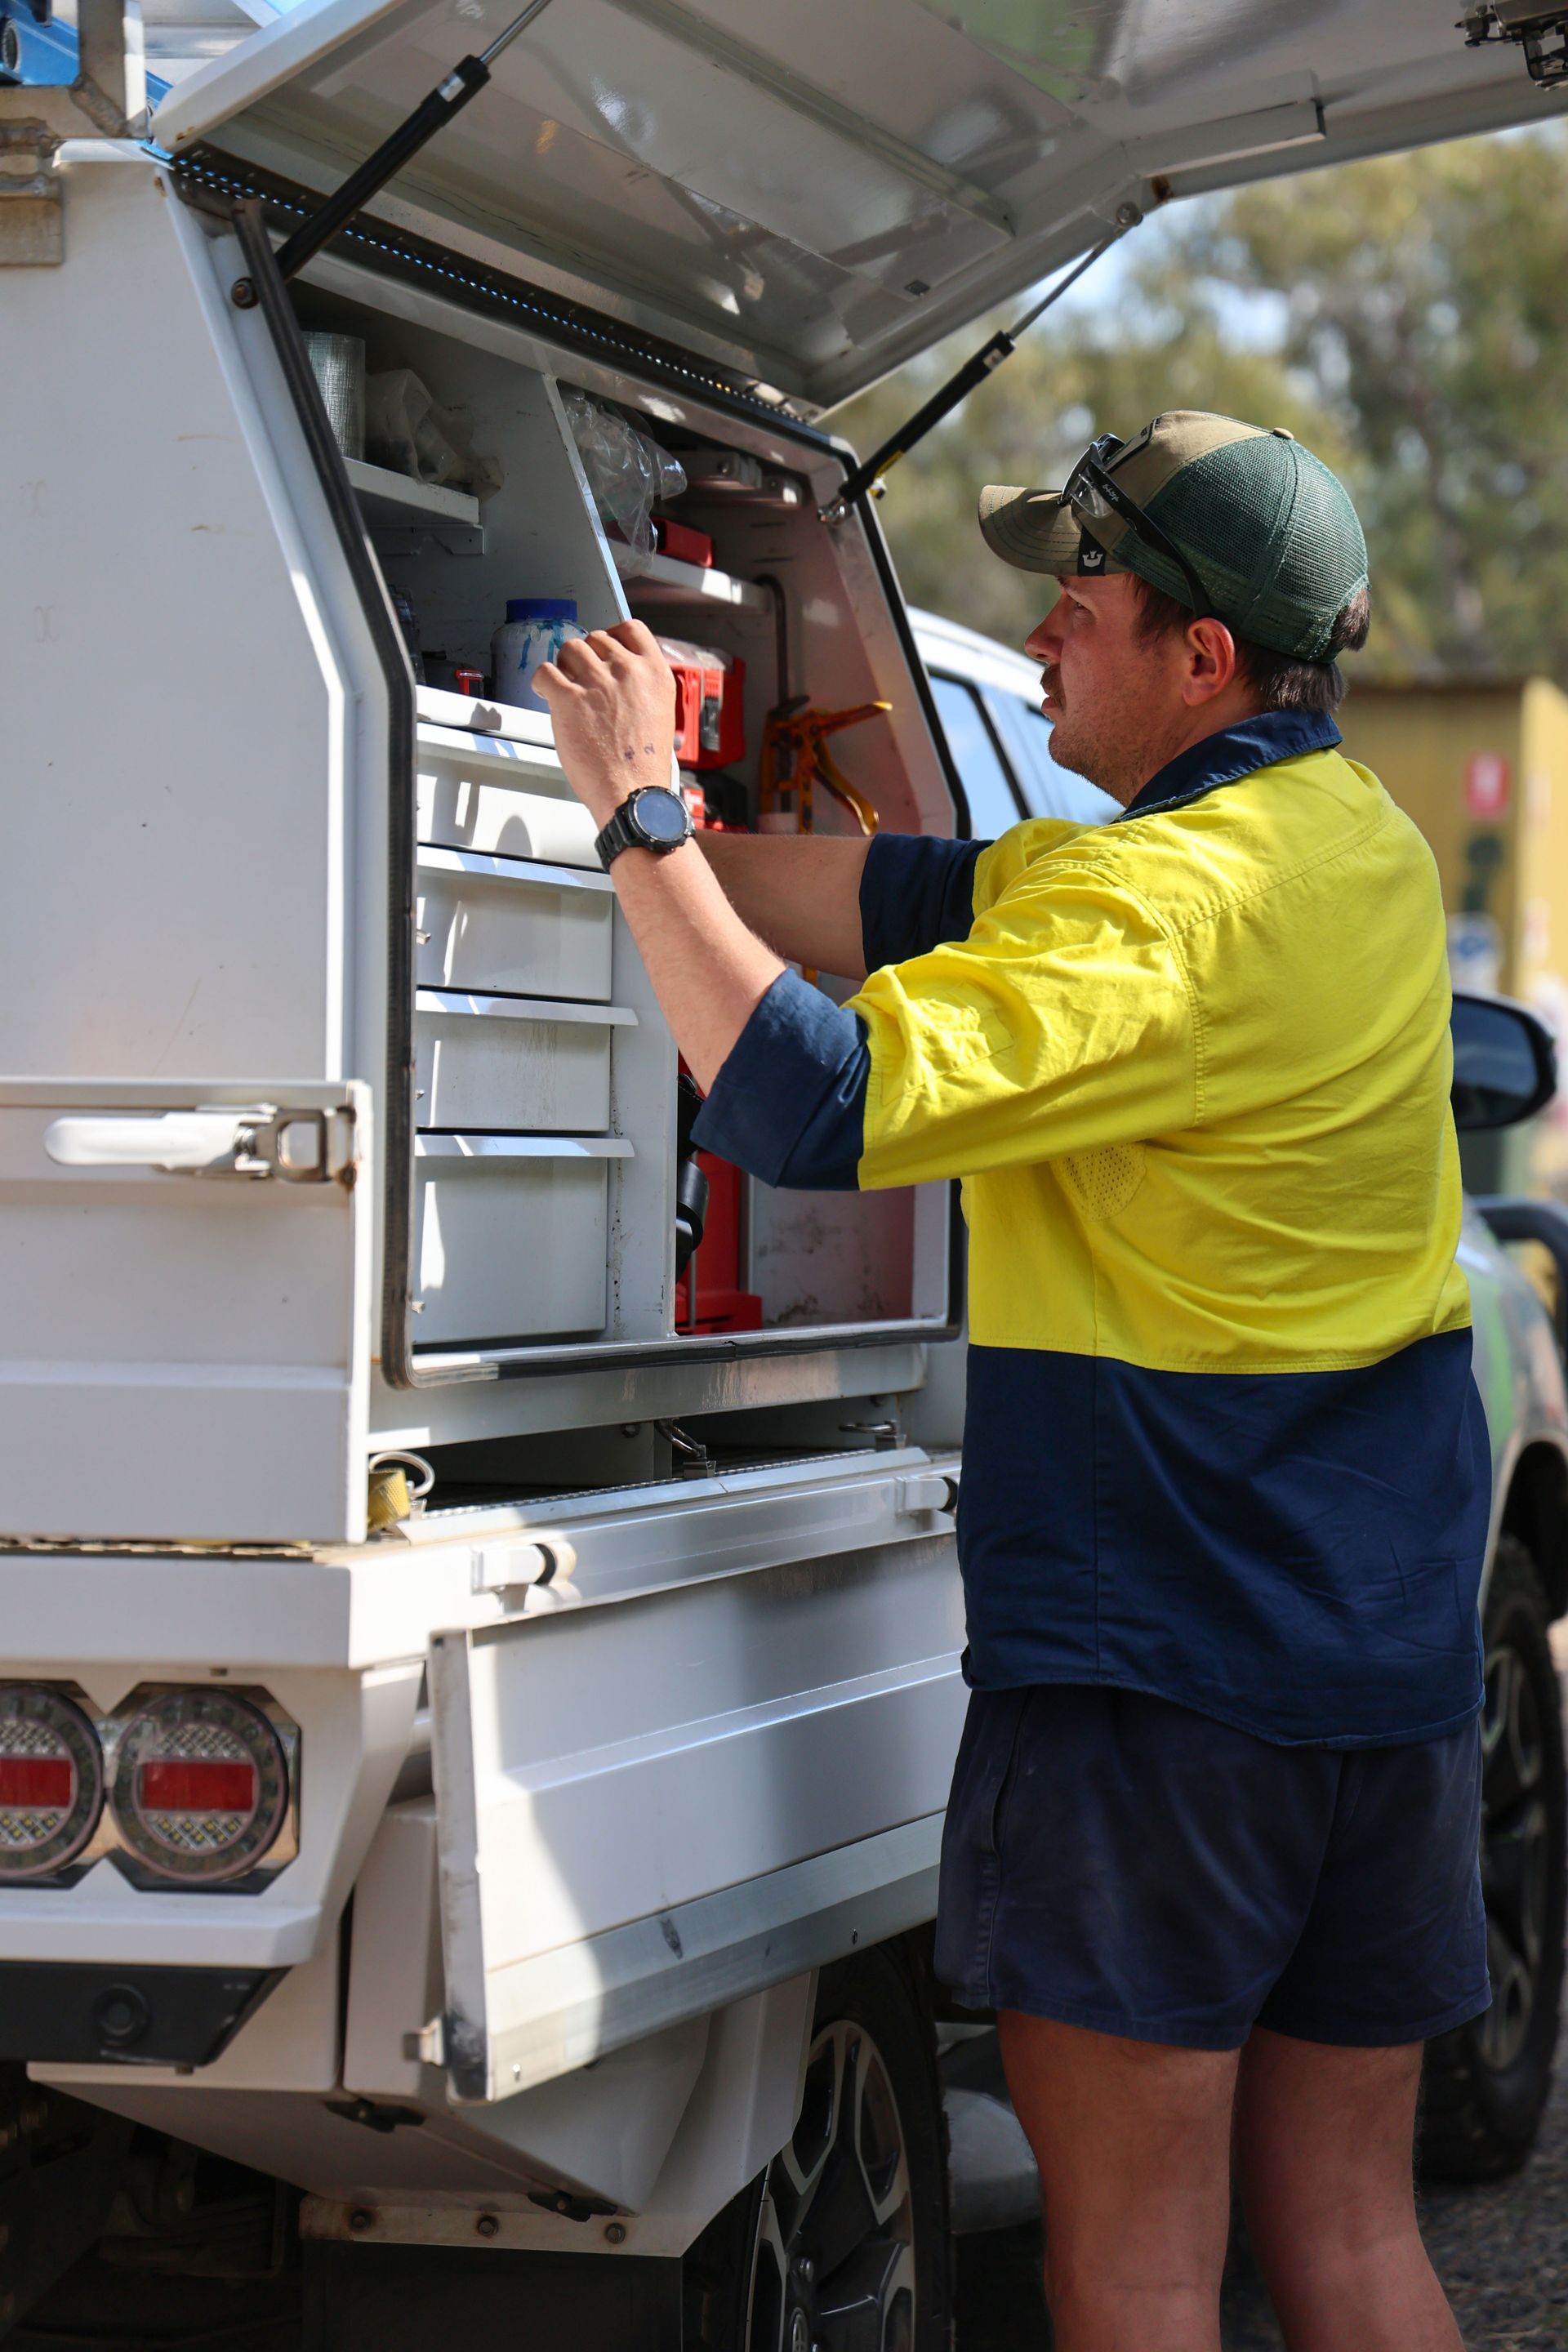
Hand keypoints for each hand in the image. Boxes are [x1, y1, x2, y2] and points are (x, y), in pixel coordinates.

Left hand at [533, 619, 676, 828]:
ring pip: (570, 649)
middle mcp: (627, 671)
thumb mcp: (661, 714)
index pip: (631, 628)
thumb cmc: (644, 766)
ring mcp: (597, 683)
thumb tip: (619, 678)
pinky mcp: (569, 699)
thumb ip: (641, 688)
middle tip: (583, 680)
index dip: (613, 636)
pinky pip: (545, 671)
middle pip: (596, 639)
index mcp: (654, 673)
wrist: (633, 794)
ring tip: (566, 688)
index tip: (604, 648)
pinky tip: (547, 693)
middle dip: (587, 657)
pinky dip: (542, 681)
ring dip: (565, 667)